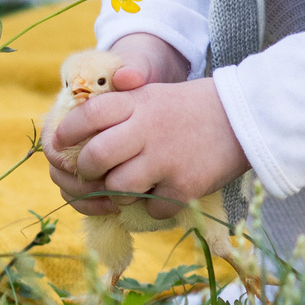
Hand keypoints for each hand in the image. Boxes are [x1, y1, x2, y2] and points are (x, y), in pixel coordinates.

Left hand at [44, 34, 187, 214]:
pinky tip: (163, 191)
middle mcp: (148, 129)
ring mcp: (166, 159)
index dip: (68, 132)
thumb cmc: (190, 108)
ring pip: (118, 187)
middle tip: (91, 173)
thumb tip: (76, 136)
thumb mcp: (153, 95)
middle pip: (96, 156)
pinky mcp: (184, 186)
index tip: (61, 143)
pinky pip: (150, 208)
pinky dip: (152, 206)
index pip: (89, 115)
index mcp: (138, 102)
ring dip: (117, 192)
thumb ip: (120, 111)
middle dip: (87, 170)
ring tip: (129, 185)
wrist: (243, 118)